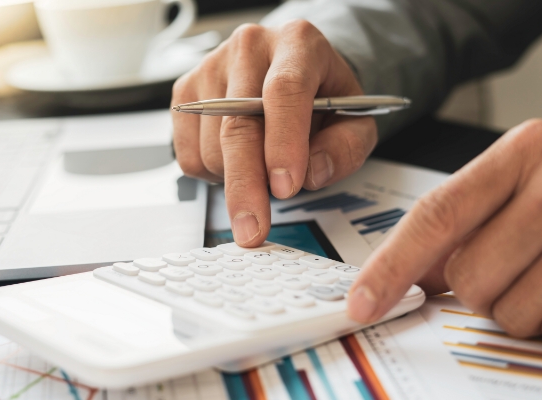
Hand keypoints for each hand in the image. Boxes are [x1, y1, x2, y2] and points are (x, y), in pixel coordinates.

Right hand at [171, 20, 376, 245]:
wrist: (293, 73)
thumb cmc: (323, 97)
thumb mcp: (357, 120)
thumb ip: (346, 147)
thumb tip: (311, 173)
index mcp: (298, 43)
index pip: (284, 90)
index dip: (283, 142)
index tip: (286, 188)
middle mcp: (249, 47)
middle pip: (237, 124)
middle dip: (247, 185)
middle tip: (254, 229)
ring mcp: (210, 68)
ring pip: (212, 148)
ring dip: (236, 180)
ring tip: (263, 168)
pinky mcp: (184, 94)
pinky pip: (189, 156)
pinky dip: (214, 177)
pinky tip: (237, 162)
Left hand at [348, 119, 541, 350]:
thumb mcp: (532, 172)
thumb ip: (470, 217)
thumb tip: (412, 278)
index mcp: (526, 151)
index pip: (436, 216)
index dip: (391, 265)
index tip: (361, 302)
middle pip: (469, 279)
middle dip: (484, 285)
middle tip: (523, 260)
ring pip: (512, 313)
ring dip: (525, 306)